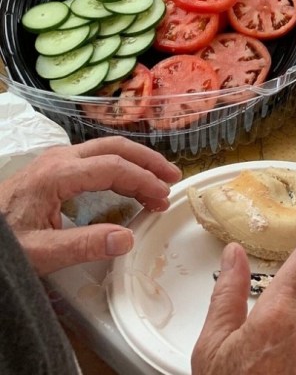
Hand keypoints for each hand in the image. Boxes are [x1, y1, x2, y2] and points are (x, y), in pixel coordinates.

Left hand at [0, 137, 181, 274]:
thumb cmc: (4, 244)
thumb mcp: (40, 252)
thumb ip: (83, 246)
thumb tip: (127, 238)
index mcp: (57, 174)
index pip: (113, 167)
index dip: (143, 180)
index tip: (163, 198)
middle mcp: (59, 159)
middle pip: (115, 147)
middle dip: (148, 161)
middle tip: (173, 178)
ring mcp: (56, 161)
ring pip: (107, 149)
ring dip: (137, 162)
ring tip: (160, 180)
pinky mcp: (54, 168)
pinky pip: (96, 158)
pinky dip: (122, 166)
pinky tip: (131, 183)